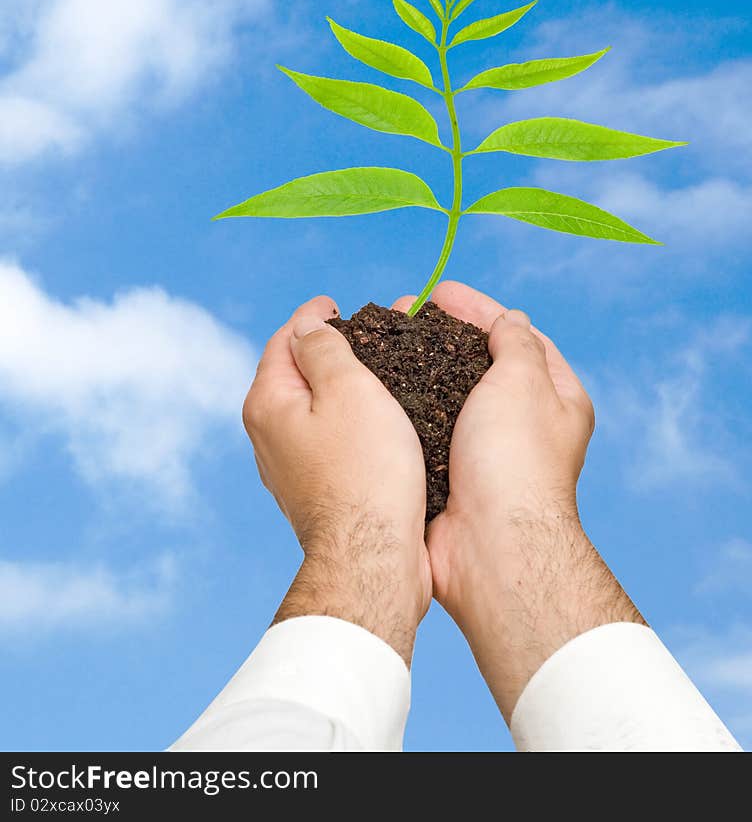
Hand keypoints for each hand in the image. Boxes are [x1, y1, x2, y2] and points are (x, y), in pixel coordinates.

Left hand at [243, 295, 431, 663]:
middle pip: (294, 374)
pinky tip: (373, 423)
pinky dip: (345, 420)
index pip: (284, 339)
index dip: (312, 316)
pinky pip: (326, 440)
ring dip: (338, 387)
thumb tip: (307, 327)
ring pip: (312, 409)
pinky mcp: (314, 490)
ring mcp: (288, 467)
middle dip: (325, 349)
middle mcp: (268, 435)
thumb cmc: (367, 471)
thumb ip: (324, 348)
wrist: (372, 556)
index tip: (336, 304)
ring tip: (374, 373)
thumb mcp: (349, 389)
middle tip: (364, 334)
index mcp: (268, 402)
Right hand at [394, 282, 643, 716]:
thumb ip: (515, 343)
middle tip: (402, 314)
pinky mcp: (452, 473)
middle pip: (480, 364)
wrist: (490, 546)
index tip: (439, 292)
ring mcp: (487, 451)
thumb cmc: (515, 461)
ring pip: (448, 395)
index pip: (518, 336)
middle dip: (442, 335)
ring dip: (419, 367)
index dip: (479, 309)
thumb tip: (511, 321)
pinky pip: (427, 428)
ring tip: (383, 345)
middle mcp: (524, 425)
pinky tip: (380, 390)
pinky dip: (406, 406)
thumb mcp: (523, 381)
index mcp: (557, 398)